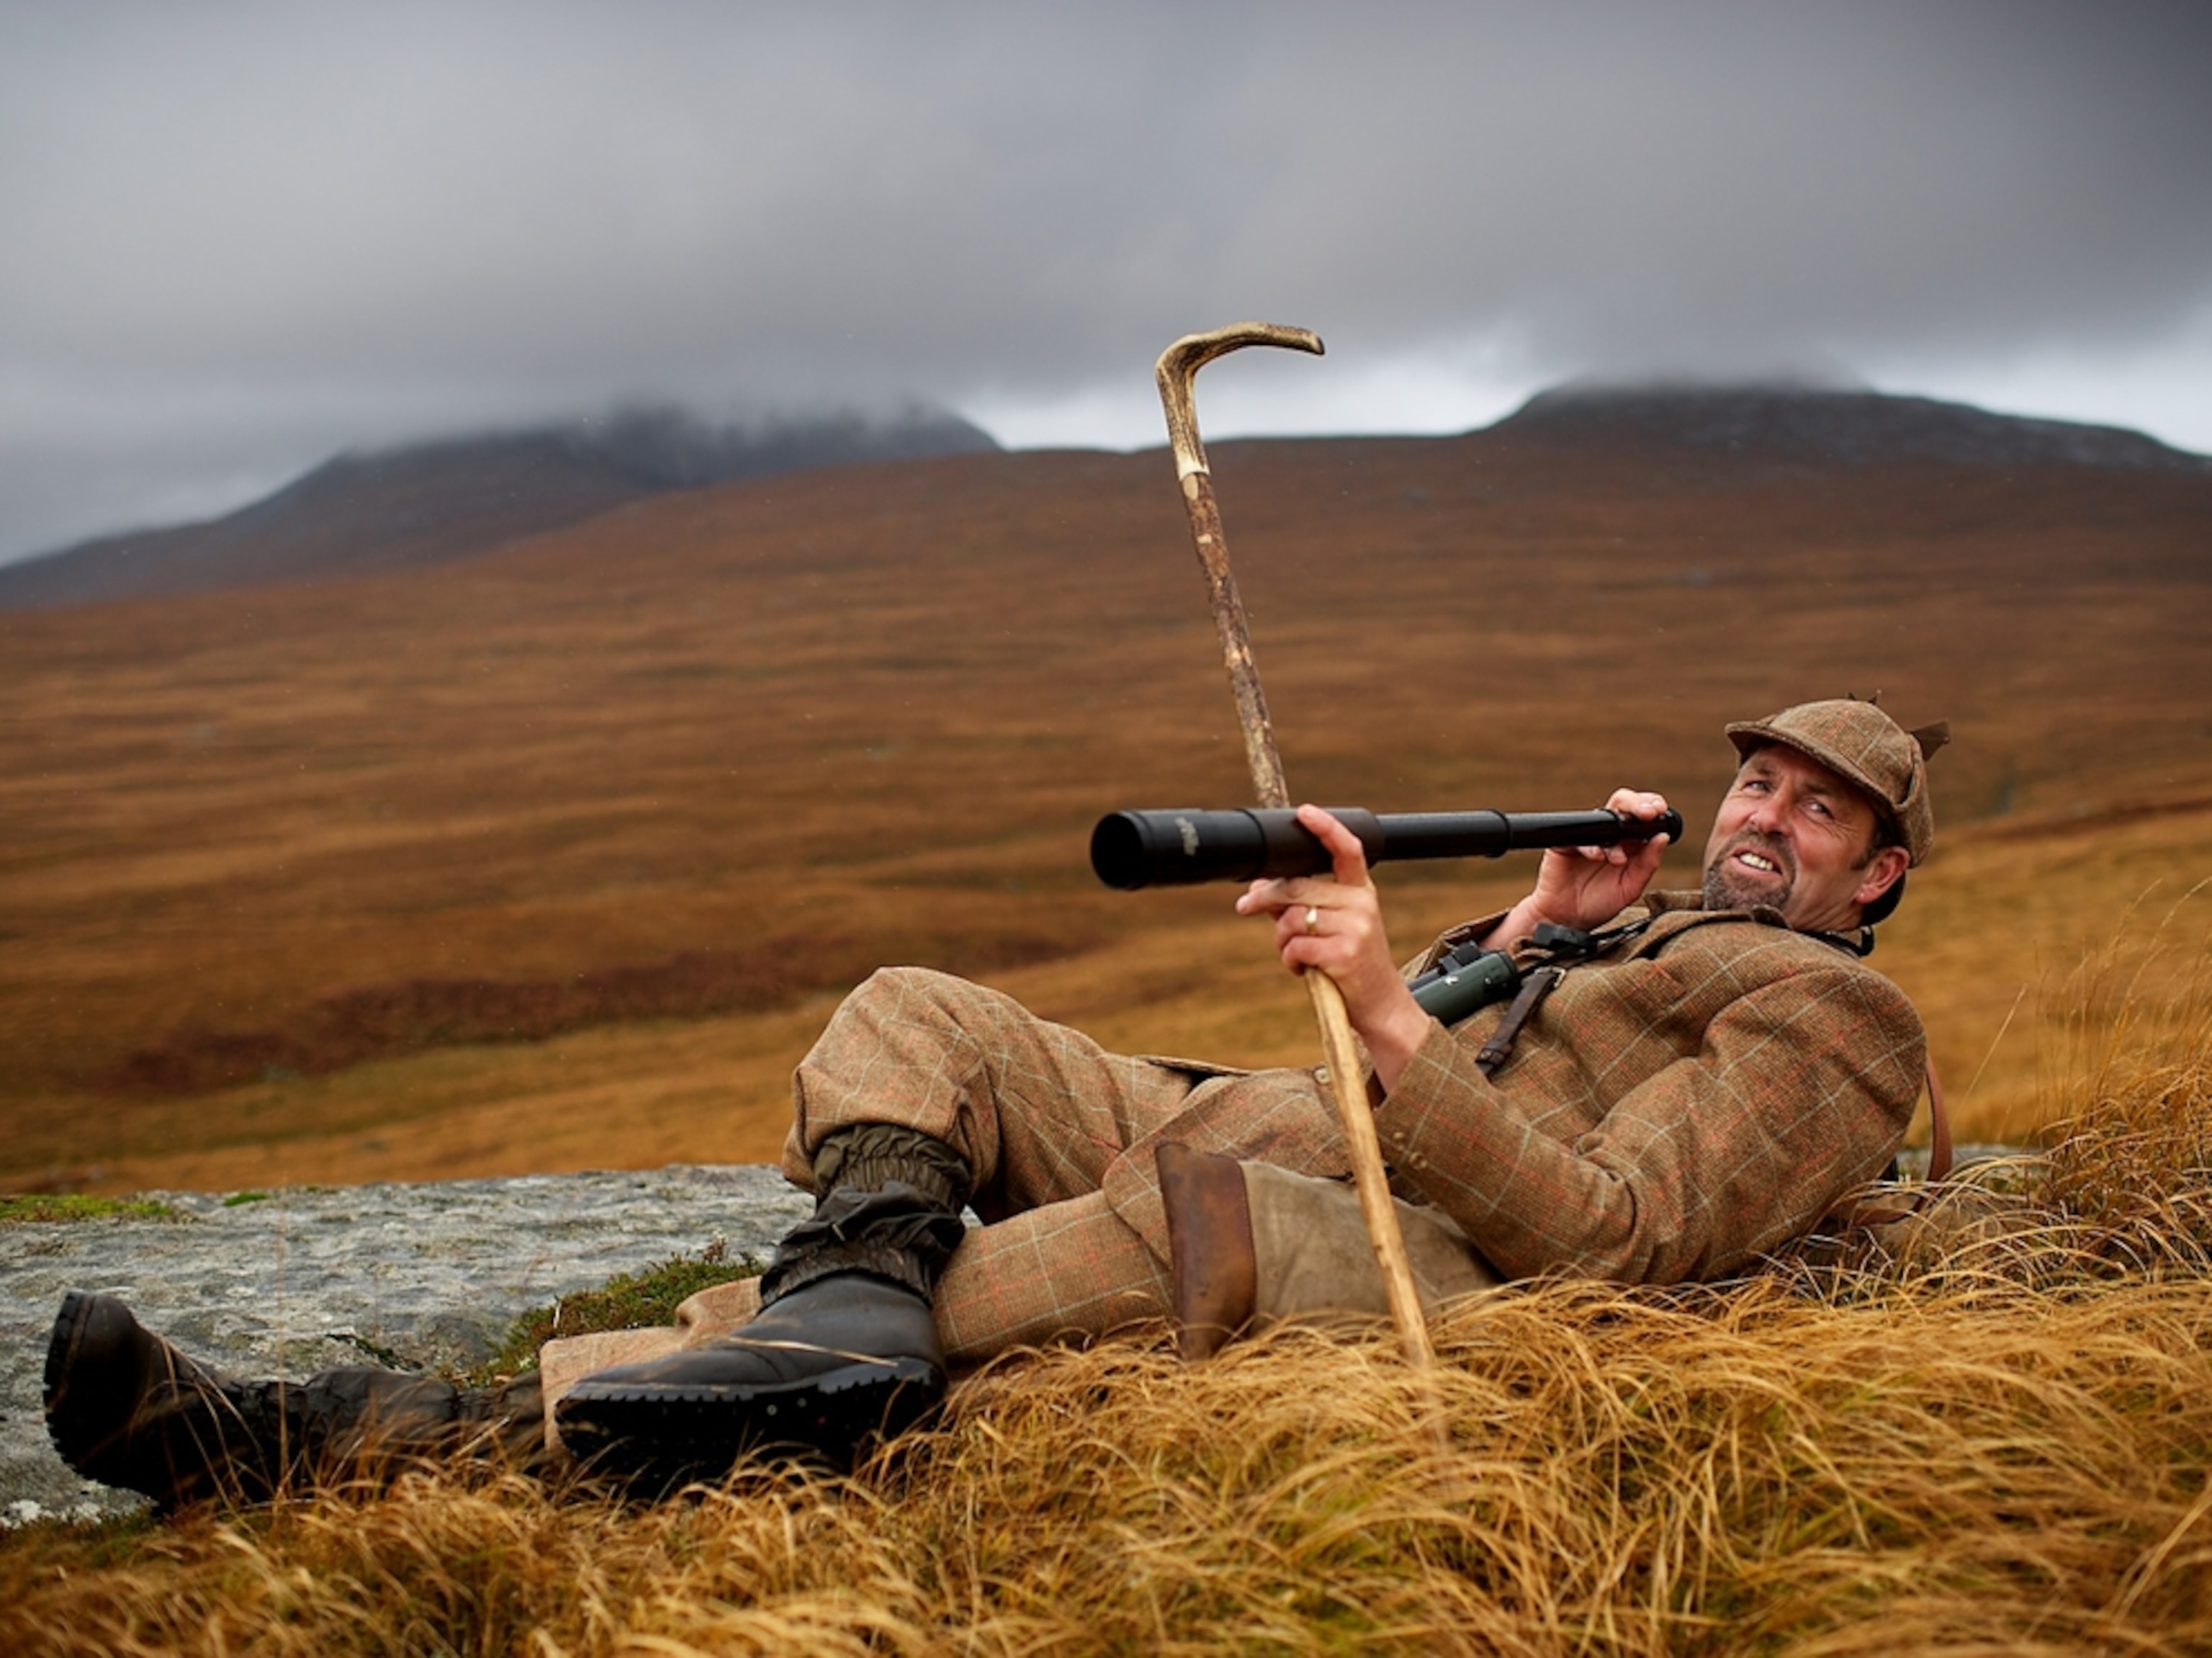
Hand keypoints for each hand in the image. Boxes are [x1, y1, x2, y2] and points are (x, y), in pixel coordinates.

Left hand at [1234, 804, 1432, 1087]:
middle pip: (1299, 887)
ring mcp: (1356, 928)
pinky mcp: (1345, 953)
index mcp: (1361, 891)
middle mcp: (1362, 904)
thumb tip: (1257, 886)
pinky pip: (1296, 947)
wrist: (1379, 1006)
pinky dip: (1289, 961)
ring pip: (1292, 919)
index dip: (1327, 828)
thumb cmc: (1350, 963)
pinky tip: (1302, 969)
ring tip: (1295, 955)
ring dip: (1281, 940)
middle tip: (1244, 906)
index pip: (1348, 850)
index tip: (1305, 812)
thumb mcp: (1333, 927)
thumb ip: (1301, 904)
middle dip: (1264, 898)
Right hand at [1482, 788, 1673, 946]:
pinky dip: (1592, 846)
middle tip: (1648, 813)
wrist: (1569, 919)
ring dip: (1616, 832)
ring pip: (1602, 816)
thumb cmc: (1599, 903)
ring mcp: (1587, 838)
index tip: (1660, 811)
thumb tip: (1663, 837)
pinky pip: (1580, 835)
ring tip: (1619, 860)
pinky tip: (1598, 858)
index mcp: (1628, 843)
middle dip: (1637, 804)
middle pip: (1622, 804)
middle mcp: (1609, 836)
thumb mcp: (1631, 888)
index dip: (1651, 807)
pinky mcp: (1566, 843)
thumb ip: (1648, 863)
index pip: (1641, 816)